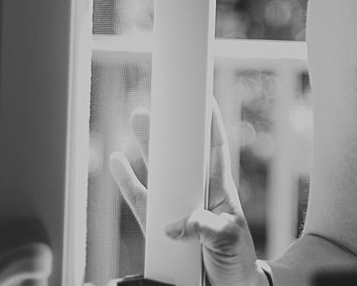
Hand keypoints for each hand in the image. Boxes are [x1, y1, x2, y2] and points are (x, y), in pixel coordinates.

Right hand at [109, 101, 264, 285]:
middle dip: (167, 130)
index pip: (215, 148)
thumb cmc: (238, 259)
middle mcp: (197, 193)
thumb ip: (204, 226)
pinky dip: (128, 183)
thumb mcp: (227, 238)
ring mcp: (178, 208)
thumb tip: (173, 225)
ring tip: (136, 121)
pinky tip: (119, 163)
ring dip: (146, 149)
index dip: (210, 123)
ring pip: (158, 172)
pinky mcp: (162, 228)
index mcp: (220, 189)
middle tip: (151, 107)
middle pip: (180, 154)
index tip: (203, 98)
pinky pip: (141, 202)